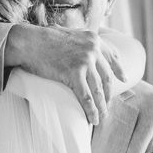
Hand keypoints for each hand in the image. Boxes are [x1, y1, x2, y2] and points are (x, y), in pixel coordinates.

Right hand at [5, 24, 126, 124]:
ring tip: (102, 116)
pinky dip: (91, 110)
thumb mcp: (68, 33)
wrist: (28, 41)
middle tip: (107, 104)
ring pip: (98, 89)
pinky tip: (93, 119)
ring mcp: (84, 61)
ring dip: (102, 105)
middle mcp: (92, 49)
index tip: (123, 79)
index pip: (112, 55)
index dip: (119, 69)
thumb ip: (79, 41)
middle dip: (108, 93)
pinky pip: (86, 97)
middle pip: (106, 76)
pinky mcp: (73, 73)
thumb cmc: (42, 38)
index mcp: (93, 39)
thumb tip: (79, 47)